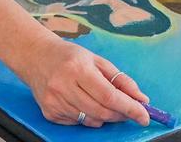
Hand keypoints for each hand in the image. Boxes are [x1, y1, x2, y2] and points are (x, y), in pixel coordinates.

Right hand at [23, 33, 149, 127]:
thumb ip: (120, 79)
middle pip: (101, 111)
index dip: (129, 107)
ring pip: (90, 120)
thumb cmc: (69, 56)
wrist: (37, 56)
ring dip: (105, 117)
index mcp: (78, 69)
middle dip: (120, 114)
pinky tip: (85, 103)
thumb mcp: (97, 60)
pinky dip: (88, 117)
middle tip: (130, 111)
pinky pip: (77, 123)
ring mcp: (54, 101)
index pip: (109, 95)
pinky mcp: (49, 113)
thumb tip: (141, 98)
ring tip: (106, 103)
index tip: (144, 115)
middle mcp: (64, 86)